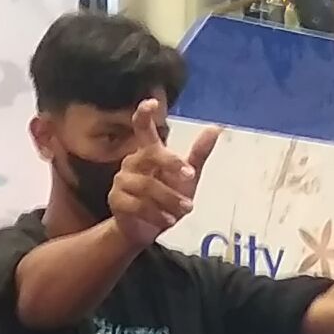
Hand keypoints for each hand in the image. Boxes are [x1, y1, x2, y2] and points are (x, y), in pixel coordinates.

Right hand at [107, 100, 220, 246]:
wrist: (148, 230)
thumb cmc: (167, 200)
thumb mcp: (188, 177)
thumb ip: (199, 154)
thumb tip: (216, 128)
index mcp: (148, 152)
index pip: (142, 127)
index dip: (144, 114)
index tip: (152, 103)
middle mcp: (132, 162)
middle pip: (150, 154)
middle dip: (171, 164)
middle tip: (190, 176)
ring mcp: (122, 181)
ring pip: (147, 185)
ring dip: (170, 198)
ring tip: (185, 209)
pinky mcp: (116, 201)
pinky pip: (137, 205)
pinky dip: (157, 214)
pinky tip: (169, 219)